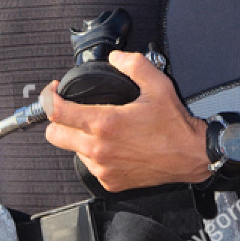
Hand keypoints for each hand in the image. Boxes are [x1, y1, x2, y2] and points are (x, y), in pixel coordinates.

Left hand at [41, 50, 211, 191]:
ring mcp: (103, 168)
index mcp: (105, 123)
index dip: (48, 98)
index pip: (57, 112)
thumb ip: (133, 64)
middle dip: (58, 121)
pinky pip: (90, 166)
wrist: (191, 156)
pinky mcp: (110, 182)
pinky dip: (94, 155)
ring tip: (100, 130)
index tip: (53, 92)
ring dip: (78, 139)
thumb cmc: (176, 127)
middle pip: (54, 136)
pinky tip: (112, 146)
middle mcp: (99, 149)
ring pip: (72, 151)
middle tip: (71, 112)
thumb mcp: (157, 85)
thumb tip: (116, 58)